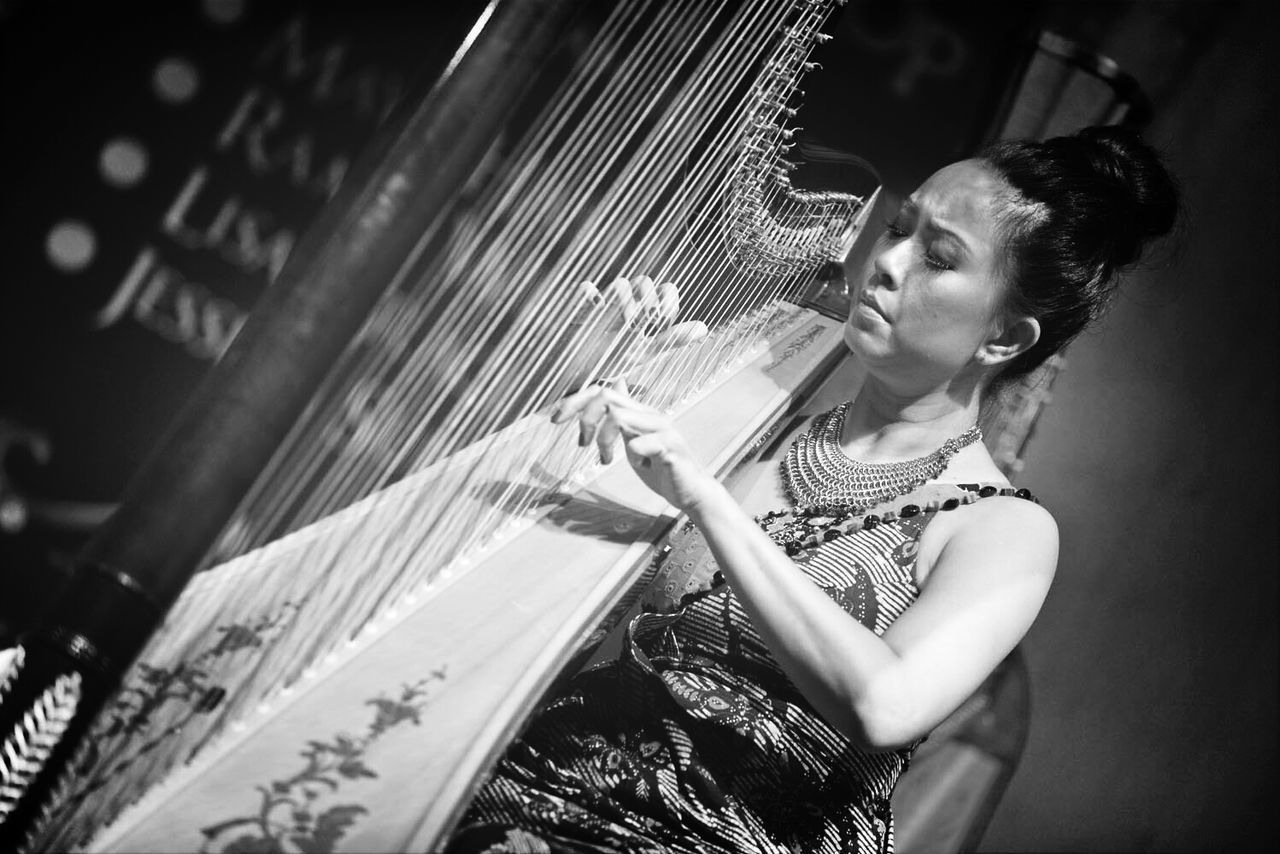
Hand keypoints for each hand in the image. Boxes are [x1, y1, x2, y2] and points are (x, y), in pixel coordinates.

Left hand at [551, 380, 720, 512]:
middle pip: (607, 396)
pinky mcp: (670, 447)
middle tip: (581, 443)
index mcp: (640, 412)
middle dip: (584, 417)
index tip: (556, 418)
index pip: (603, 391)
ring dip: (604, 440)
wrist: (691, 492)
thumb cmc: (662, 470)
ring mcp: (662, 429)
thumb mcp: (635, 440)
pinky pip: (638, 445)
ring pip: (618, 417)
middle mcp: (651, 414)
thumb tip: (617, 384)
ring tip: (606, 459)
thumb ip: (622, 417)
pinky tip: (643, 469)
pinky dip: (633, 458)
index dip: (575, 400)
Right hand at [564, 275, 706, 387]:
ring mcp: (604, 302)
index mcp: (645, 310)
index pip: (666, 291)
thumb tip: (703, 328)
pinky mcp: (582, 305)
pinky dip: (590, 294)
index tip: (663, 321)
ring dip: (626, 303)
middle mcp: (627, 302)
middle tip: (646, 323)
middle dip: (647, 300)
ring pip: (621, 284)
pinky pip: (586, 289)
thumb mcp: (646, 352)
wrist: (580, 370)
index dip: (668, 302)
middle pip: (644, 282)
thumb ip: (672, 339)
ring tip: (624, 325)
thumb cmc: (614, 358)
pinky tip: (595, 308)